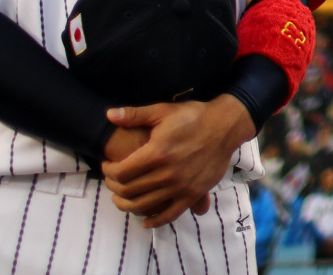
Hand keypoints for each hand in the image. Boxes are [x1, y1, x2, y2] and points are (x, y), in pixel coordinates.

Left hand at [100, 96, 256, 227]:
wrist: (225, 126)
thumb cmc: (193, 116)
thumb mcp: (163, 111)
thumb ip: (135, 115)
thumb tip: (109, 114)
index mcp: (157, 153)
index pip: (121, 172)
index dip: (108, 171)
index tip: (107, 165)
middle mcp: (167, 173)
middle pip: (129, 190)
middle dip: (114, 187)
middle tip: (112, 180)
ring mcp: (181, 186)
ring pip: (144, 205)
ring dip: (126, 205)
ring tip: (122, 197)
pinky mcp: (193, 194)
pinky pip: (170, 214)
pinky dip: (154, 221)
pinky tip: (145, 221)